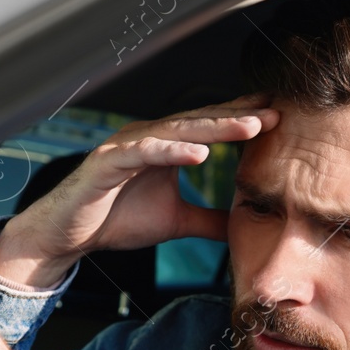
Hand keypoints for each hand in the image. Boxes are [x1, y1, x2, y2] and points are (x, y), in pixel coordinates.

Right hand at [0, 94, 279, 286]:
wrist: (68, 236)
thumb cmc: (115, 220)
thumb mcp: (176, 222)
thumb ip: (210, 220)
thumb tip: (245, 227)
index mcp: (165, 146)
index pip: (211, 129)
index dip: (244, 121)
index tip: (282, 118)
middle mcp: (148, 138)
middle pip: (201, 123)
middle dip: (240, 117)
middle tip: (277, 113)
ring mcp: (127, 146)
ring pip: (178, 132)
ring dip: (215, 128)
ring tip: (250, 127)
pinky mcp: (108, 163)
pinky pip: (144, 152)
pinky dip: (171, 151)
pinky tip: (199, 152)